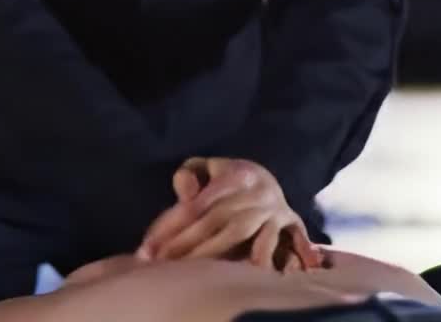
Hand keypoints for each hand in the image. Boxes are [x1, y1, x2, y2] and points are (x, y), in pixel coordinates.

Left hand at [139, 157, 322, 270]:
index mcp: (236, 175)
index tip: (149, 247)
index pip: (198, 203)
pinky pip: (285, 240)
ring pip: (241, 231)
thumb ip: (191, 173)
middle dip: (188, 243)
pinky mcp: (291, 224)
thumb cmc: (232, 180)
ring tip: (195, 272)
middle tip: (163, 263)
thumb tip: (184, 192)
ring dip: (216, 252)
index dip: (172, 225)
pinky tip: (256, 271)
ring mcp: (274, 208)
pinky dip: (271, 255)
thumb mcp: (210, 168)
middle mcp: (256, 190)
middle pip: (217, 218)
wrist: (274, 181)